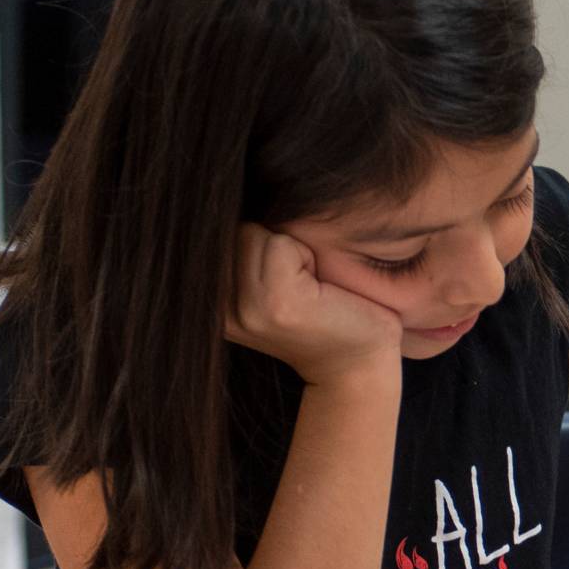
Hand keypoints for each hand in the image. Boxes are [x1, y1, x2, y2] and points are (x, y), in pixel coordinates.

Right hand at [226, 225, 401, 386]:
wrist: (358, 366)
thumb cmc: (325, 317)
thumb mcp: (269, 286)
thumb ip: (242, 256)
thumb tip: (219, 202)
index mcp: (211, 305)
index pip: (219, 234)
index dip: (260, 244)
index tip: (287, 281)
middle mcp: (219, 310)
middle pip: (237, 230)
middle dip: (274, 243)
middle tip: (302, 284)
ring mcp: (245, 309)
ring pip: (256, 234)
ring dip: (291, 249)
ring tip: (308, 285)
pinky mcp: (276, 304)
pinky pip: (279, 244)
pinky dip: (306, 255)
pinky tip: (318, 289)